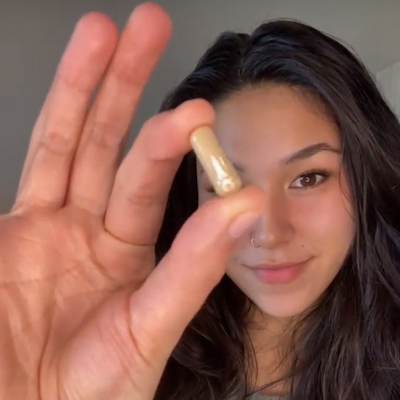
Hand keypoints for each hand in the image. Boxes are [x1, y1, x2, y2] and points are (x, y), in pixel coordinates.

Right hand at [0, 3, 263, 399]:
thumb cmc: (91, 390)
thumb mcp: (149, 329)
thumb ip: (195, 268)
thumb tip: (247, 209)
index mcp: (127, 252)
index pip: (149, 183)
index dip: (167, 144)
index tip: (195, 111)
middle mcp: (88, 229)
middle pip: (108, 143)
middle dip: (125, 85)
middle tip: (145, 28)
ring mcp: (44, 226)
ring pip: (66, 142)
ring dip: (84, 88)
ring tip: (101, 33)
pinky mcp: (9, 234)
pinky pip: (28, 171)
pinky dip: (42, 130)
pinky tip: (60, 89)